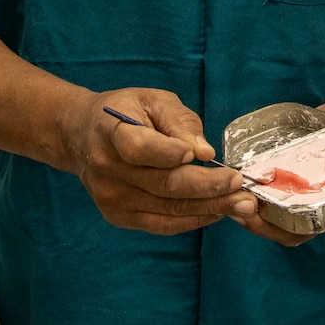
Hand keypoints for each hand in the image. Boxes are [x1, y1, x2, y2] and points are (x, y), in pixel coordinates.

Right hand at [66, 88, 255, 235]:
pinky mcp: (117, 217)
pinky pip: (161, 224)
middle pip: (163, 184)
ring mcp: (110, 197)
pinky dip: (193, 220)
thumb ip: (178, 122)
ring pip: (167, 208)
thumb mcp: (152, 100)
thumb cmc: (125, 111)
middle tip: (241, 185)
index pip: (139, 147)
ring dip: (209, 208)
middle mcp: (106, 169)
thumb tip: (204, 152)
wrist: (82, 136)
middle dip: (208, 186)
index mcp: (110, 131)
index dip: (170, 153)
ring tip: (242, 204)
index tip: (202, 153)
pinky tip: (217, 211)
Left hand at [231, 89, 324, 255]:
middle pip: (305, 228)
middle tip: (255, 218)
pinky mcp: (290, 176)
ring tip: (240, 208)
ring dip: (261, 218)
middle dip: (281, 230)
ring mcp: (307, 189)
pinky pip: (272, 194)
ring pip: (283, 217)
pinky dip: (255, 197)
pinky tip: (238, 191)